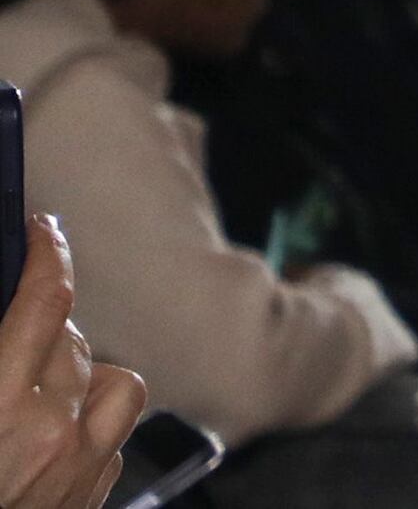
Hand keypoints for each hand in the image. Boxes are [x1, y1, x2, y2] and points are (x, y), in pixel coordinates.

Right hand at [0, 223, 147, 508]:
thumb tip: (7, 313)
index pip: (44, 300)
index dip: (46, 252)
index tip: (42, 228)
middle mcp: (52, 434)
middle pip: (73, 341)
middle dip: (46, 327)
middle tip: (15, 328)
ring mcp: (80, 470)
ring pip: (115, 383)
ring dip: (82, 371)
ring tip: (39, 380)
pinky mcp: (91, 499)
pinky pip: (113, 437)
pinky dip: (90, 421)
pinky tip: (52, 430)